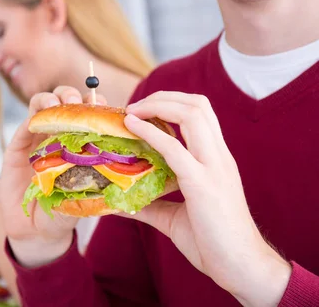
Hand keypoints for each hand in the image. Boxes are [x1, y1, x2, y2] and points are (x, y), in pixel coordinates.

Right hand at [0, 86, 106, 267]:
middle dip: (71, 96)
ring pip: (43, 105)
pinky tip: (37, 120)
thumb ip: (91, 190)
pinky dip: (31, 117)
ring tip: (55, 105)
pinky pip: (24, 125)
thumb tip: (111, 179)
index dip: (96, 106)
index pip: (89, 115)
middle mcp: (59, 136)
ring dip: (50, 99)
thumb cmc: (63, 215)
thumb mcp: (82, 202)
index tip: (102, 106)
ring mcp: (37, 139)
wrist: (34, 232)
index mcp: (79, 144)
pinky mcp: (18, 147)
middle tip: (75, 103)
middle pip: (66, 103)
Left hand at [122, 91, 289, 306]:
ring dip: (158, 106)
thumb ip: (152, 205)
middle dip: (162, 97)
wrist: (242, 267)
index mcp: (216, 159)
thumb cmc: (213, 243)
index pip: (200, 113)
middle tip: (134, 106)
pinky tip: (132, 126)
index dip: (171, 102)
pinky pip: (175, 148)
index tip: (143, 109)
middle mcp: (218, 156)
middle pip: (197, 104)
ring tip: (132, 111)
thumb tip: (122, 204)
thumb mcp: (176, 217)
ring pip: (192, 115)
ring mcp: (214, 168)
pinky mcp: (203, 184)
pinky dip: (151, 132)